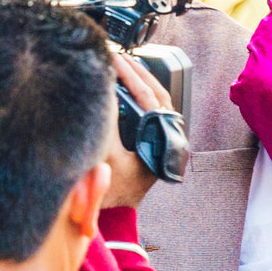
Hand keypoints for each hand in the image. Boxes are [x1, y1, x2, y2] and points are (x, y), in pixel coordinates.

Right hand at [102, 53, 173, 209]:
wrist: (115, 215)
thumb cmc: (111, 191)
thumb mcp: (105, 155)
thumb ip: (106, 124)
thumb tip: (103, 92)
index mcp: (162, 138)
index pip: (148, 96)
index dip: (129, 75)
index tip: (114, 58)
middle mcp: (168, 137)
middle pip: (157, 93)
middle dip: (137, 72)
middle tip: (118, 54)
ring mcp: (163, 138)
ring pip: (156, 99)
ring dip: (139, 81)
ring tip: (122, 64)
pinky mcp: (153, 141)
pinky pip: (149, 109)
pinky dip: (138, 94)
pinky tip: (124, 85)